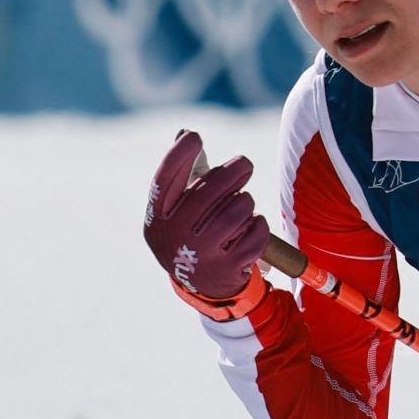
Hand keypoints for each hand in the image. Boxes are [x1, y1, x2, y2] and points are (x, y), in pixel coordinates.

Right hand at [143, 131, 268, 318]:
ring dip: (245, 201)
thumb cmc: (192, 232)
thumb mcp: (178, 210)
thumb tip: (184, 134)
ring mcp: (201, 255)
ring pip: (236, 210)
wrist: (203, 284)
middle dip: (231, 172)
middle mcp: (175, 237)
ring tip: (243, 203)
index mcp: (159, 218)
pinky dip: (259, 224)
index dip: (178, 156)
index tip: (194, 137)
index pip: (164, 181)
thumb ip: (183, 174)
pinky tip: (252, 225)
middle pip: (206, 193)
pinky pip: (255, 232)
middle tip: (245, 163)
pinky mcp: (228, 268)